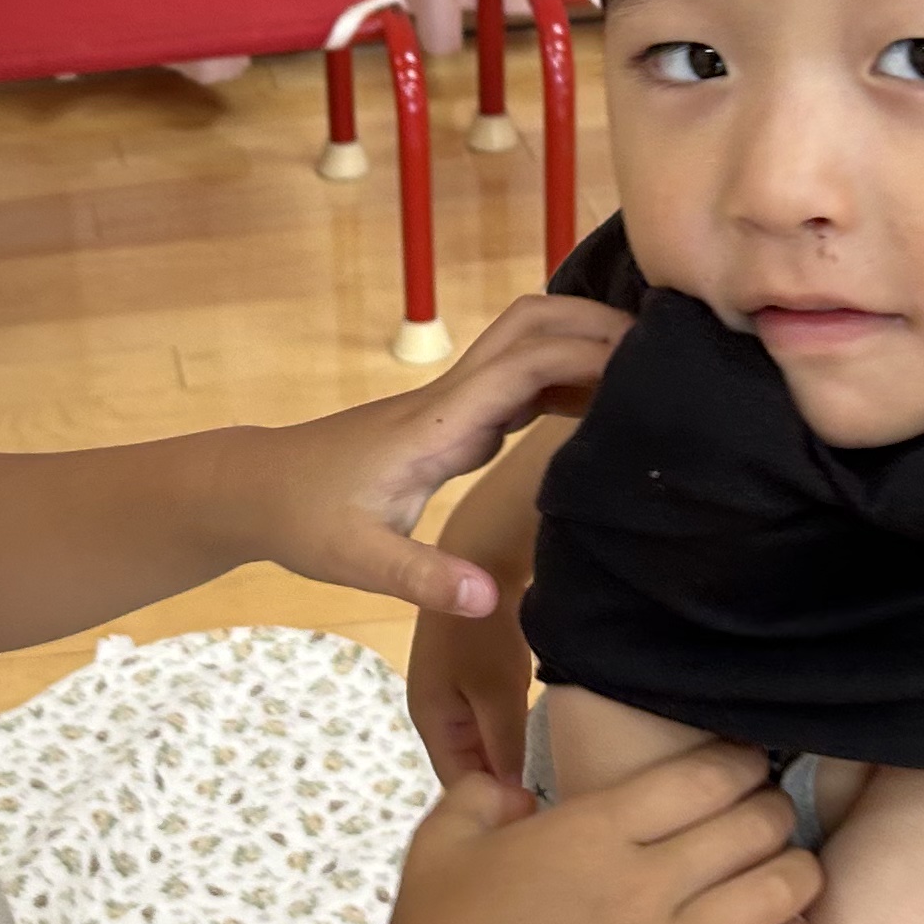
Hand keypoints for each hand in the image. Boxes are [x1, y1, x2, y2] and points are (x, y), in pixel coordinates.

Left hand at [245, 295, 626, 618]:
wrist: (257, 489)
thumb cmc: (303, 520)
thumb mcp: (356, 560)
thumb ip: (421, 577)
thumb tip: (489, 599)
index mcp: (437, 423)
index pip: (524, 363)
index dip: (588, 355)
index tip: (651, 370)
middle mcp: (451, 399)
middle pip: (532, 323)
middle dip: (597, 323)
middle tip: (667, 356)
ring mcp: (453, 405)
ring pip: (528, 344)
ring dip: (585, 343)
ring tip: (653, 377)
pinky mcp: (454, 421)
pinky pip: (520, 383)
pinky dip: (566, 381)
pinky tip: (602, 412)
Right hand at [358, 751, 820, 923]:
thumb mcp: (447, 831)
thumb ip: (492, 792)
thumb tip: (528, 796)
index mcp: (592, 831)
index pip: (703, 778)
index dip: (739, 762)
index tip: (745, 762)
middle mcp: (642, 887)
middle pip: (753, 829)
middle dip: (773, 810)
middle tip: (770, 813)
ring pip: (776, 897)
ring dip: (797, 872)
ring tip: (793, 869)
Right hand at [407, 595, 536, 817]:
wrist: (481, 558)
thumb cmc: (484, 631)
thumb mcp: (497, 694)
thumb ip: (504, 748)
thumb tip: (513, 799)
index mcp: (429, 720)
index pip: (457, 785)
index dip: (493, 807)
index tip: (536, 819)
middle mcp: (434, 711)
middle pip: (467, 765)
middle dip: (500, 785)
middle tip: (547, 802)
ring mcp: (451, 691)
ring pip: (480, 743)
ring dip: (508, 758)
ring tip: (548, 776)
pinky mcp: (470, 674)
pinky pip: (488, 718)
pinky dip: (511, 731)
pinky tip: (540, 737)